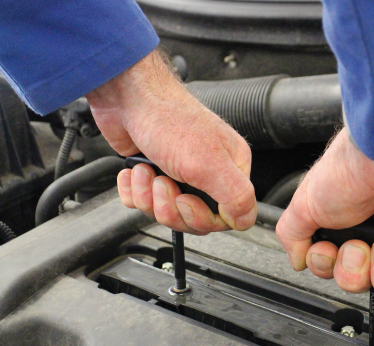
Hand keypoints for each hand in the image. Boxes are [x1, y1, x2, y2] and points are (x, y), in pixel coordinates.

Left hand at [85, 50, 255, 233]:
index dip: (202, 217)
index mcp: (230, 168)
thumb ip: (236, 196)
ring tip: (146, 171)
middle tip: (164, 184)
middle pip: (193, 218)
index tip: (187, 200)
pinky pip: (143, 202)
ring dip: (149, 196)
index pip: (226, 216)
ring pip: (166, 211)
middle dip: (170, 207)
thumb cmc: (168, 119)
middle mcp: (207, 172)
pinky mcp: (153, 174)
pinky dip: (134, 190)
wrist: (127, 97)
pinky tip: (134, 172)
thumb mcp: (209, 164)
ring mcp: (179, 174)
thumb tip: (246, 220)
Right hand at [276, 129, 373, 305]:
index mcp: (352, 224)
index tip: (328, 252)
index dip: (330, 268)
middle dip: (356, 272)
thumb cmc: (354, 169)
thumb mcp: (306, 201)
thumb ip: (294, 233)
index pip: (338, 267)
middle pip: (363, 282)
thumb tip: (298, 260)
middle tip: (359, 247)